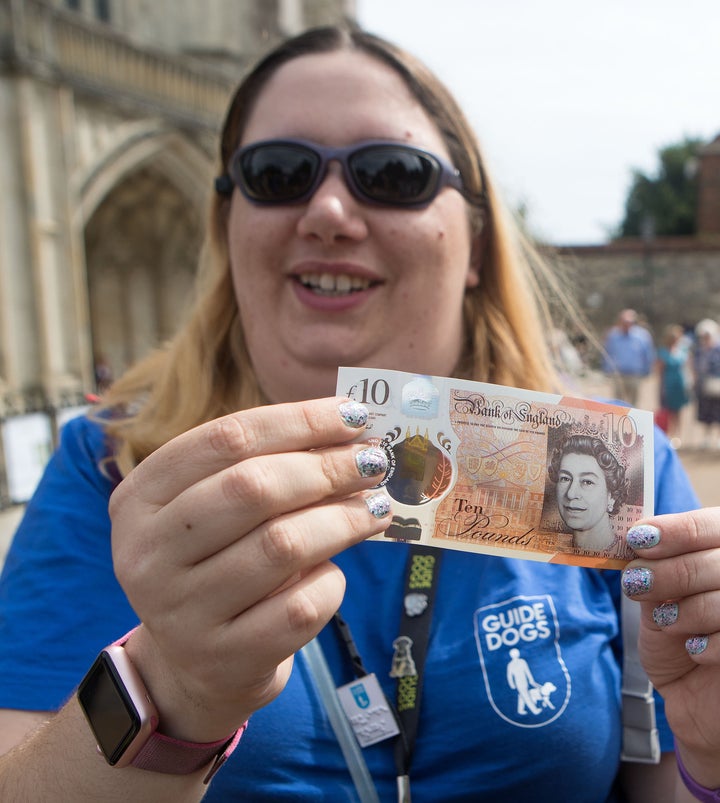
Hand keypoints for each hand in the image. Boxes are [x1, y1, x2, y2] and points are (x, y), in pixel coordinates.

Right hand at [109, 397, 390, 743]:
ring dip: (344, 519)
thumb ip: (270, 468)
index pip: (226, 439)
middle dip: (326, 467)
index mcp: (139, 498)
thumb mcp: (218, 509)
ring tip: (376, 508)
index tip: (354, 416)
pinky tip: (336, 570)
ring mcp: (182, 613)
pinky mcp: (225, 658)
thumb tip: (354, 437)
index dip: (299, 421)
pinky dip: (331, 581)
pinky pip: (300, 608)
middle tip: (374, 462)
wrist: (192, 664)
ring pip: (282, 546)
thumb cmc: (216, 561)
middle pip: (251, 488)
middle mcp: (147, 554)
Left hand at [623, 509, 719, 786]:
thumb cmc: (677, 639)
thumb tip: (637, 538)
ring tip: (666, 621)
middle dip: (671, 571)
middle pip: (717, 561)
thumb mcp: (659, 598)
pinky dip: (707, 644)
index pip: (714, 524)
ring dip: (687, 609)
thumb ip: (654, 568)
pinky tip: (694, 651)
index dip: (679, 530)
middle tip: (637, 582)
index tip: (638, 539)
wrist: (696, 697)